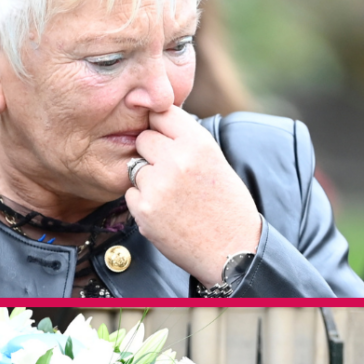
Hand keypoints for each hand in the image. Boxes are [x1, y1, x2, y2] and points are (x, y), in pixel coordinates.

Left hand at [124, 106, 262, 285]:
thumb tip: (156, 121)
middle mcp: (176, 159)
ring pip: (134, 167)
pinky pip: (131, 194)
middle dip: (152, 153)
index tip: (165, 137)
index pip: (161, 113)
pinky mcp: (144, 209)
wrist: (232, 250)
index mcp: (198, 143)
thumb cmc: (227, 206)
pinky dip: (144, 202)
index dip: (161, 125)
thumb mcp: (216, 160)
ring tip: (173, 197)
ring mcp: (157, 185)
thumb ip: (187, 140)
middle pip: (143, 138)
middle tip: (173, 173)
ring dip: (147, 179)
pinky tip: (167, 213)